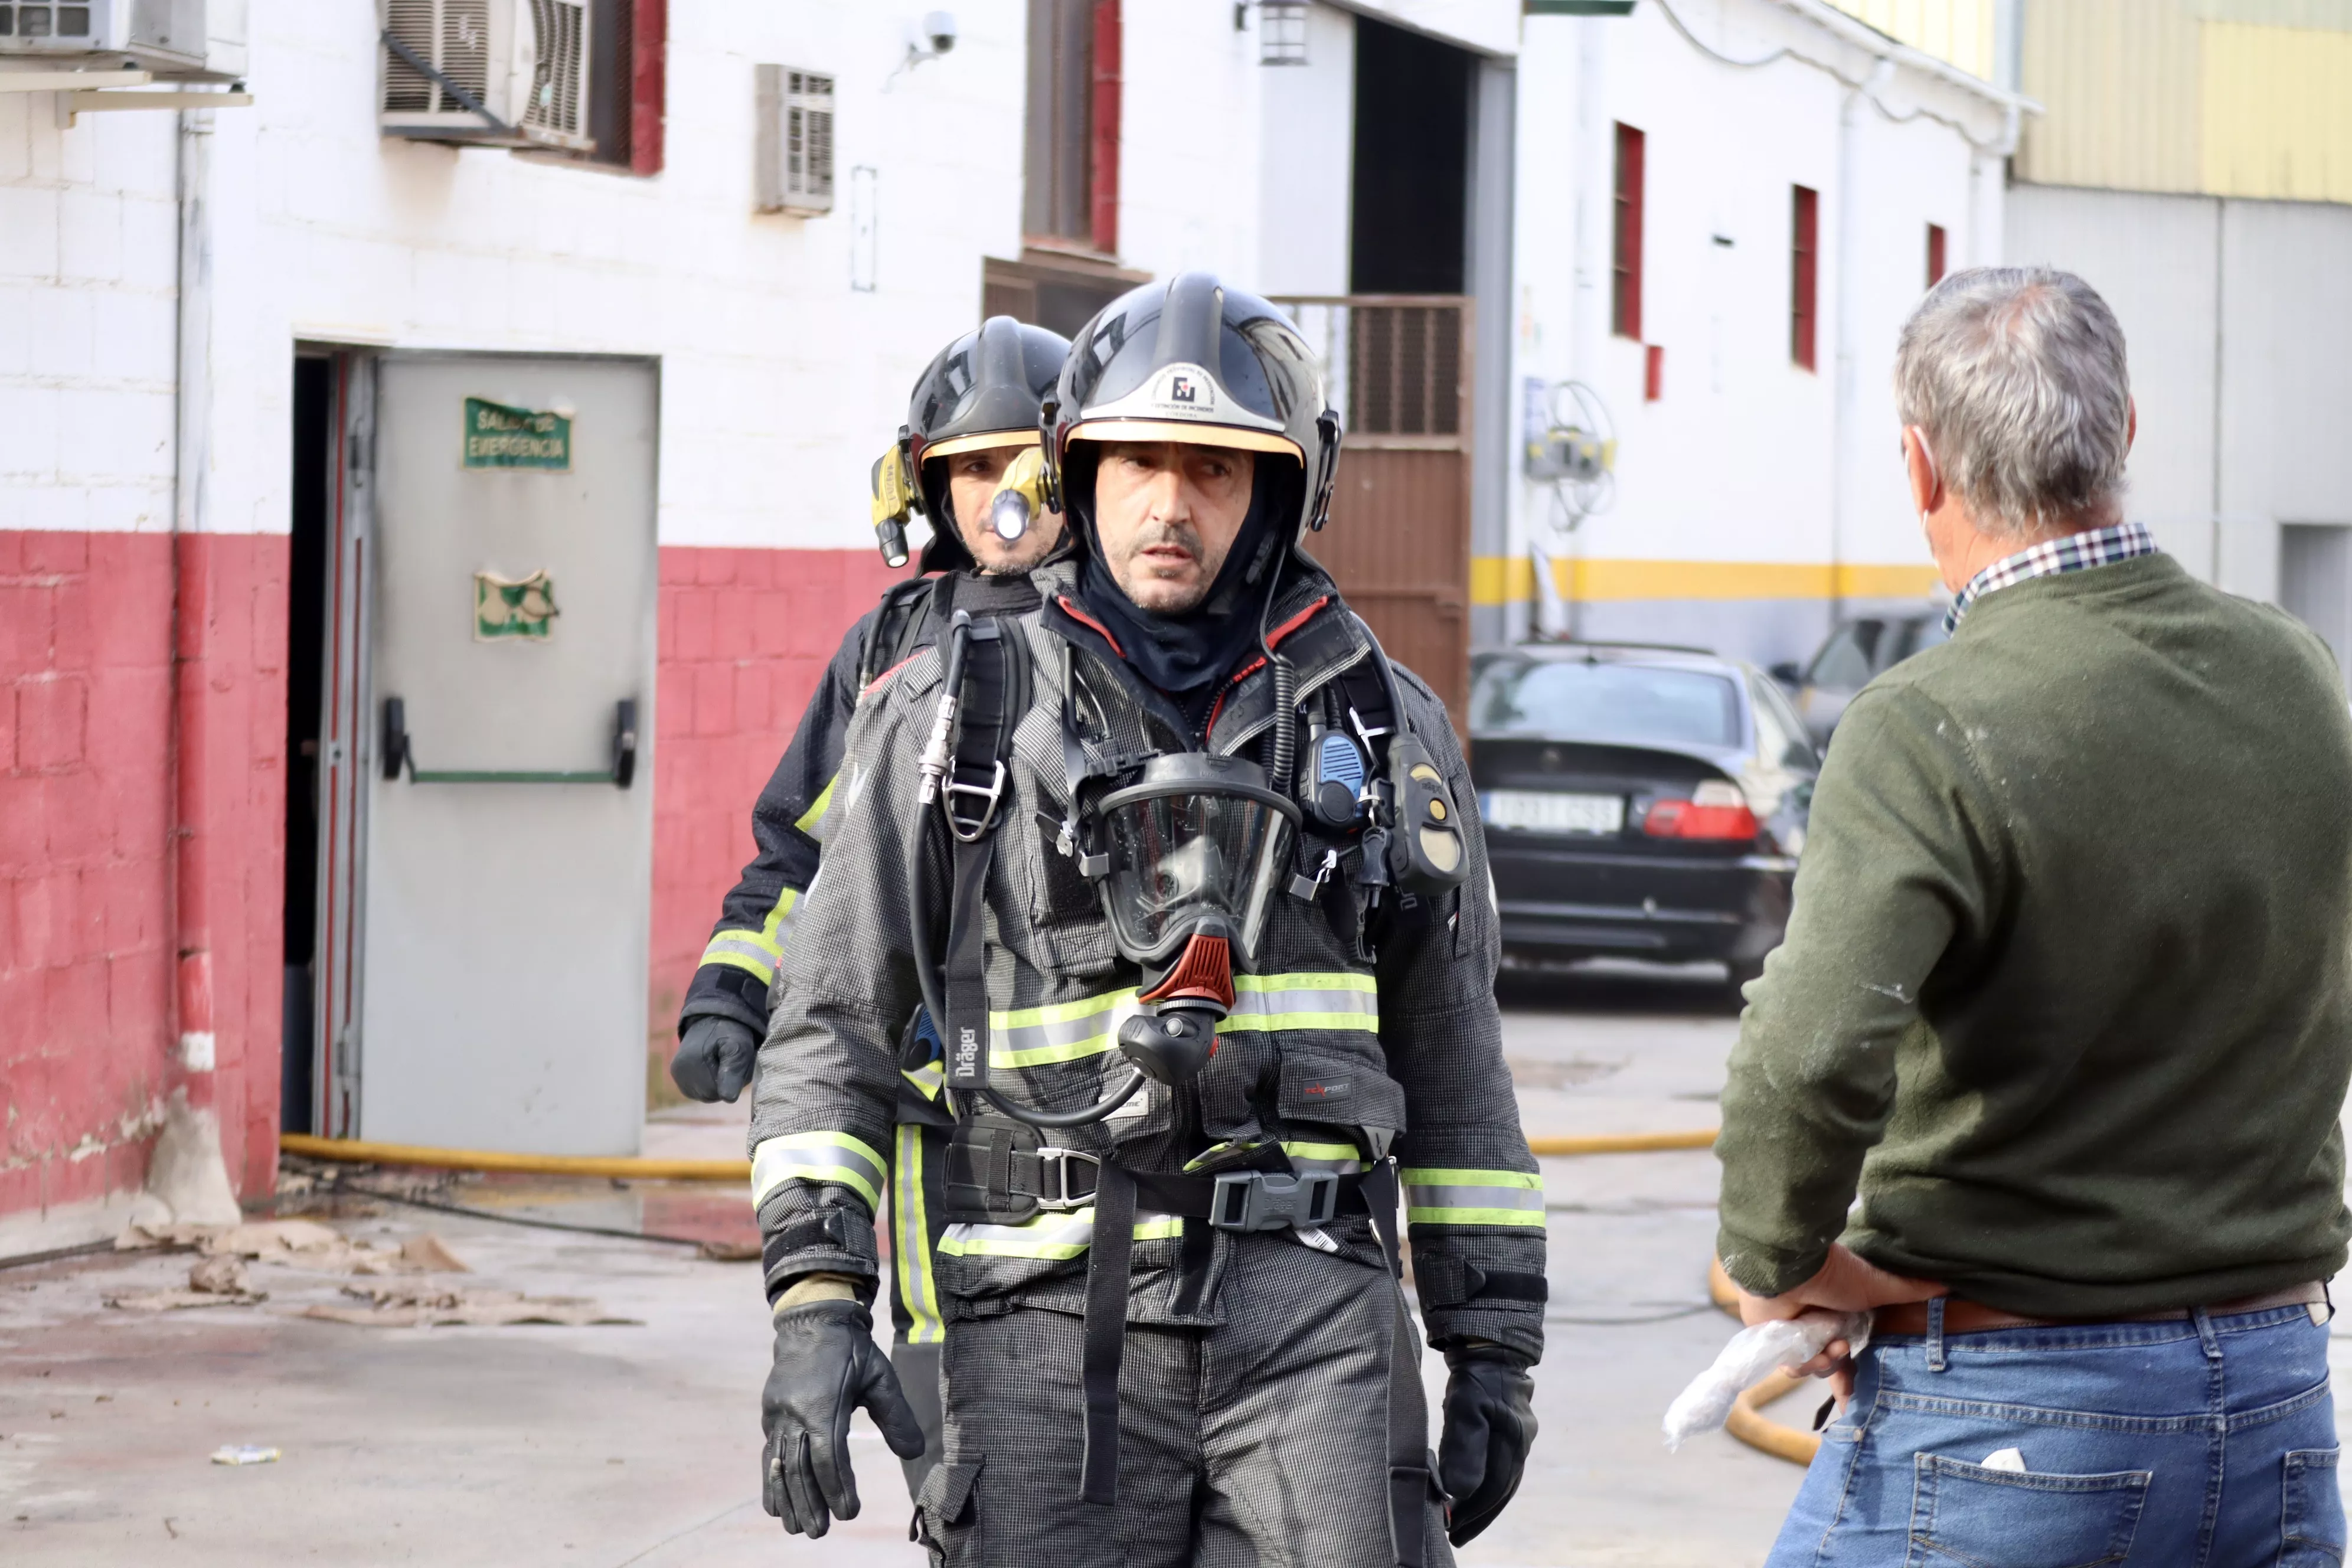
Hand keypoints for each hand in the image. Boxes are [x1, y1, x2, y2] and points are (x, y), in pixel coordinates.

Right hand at [672, 1015, 759, 1102]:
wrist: (711, 1019)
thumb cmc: (728, 1032)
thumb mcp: (738, 1046)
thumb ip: (733, 1070)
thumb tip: (728, 1099)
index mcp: (692, 1063)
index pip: (722, 1092)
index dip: (735, 1080)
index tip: (738, 1061)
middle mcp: (679, 1073)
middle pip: (713, 1095)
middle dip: (727, 1081)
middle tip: (732, 1060)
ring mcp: (677, 1077)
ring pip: (707, 1095)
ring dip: (719, 1082)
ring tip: (722, 1062)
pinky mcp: (678, 1078)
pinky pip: (700, 1091)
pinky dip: (710, 1082)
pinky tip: (712, 1066)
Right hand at [761, 1298, 925, 1536]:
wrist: (813, 1319)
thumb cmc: (852, 1350)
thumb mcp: (879, 1377)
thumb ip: (897, 1416)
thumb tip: (914, 1454)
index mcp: (822, 1404)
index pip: (827, 1458)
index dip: (837, 1488)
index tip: (848, 1512)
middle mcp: (793, 1413)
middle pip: (799, 1468)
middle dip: (810, 1503)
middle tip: (820, 1533)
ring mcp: (777, 1414)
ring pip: (779, 1465)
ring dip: (788, 1499)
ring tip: (797, 1528)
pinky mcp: (769, 1413)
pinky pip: (768, 1454)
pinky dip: (770, 1481)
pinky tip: (774, 1505)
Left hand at [1436, 1341, 1536, 1546]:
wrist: (1490, 1342)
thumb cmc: (1474, 1375)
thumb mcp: (1464, 1407)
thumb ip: (1464, 1448)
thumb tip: (1460, 1492)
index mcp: (1512, 1440)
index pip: (1492, 1488)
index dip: (1472, 1512)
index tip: (1451, 1531)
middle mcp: (1521, 1442)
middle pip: (1502, 1490)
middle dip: (1479, 1515)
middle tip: (1457, 1537)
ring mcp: (1520, 1434)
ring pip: (1504, 1480)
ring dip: (1485, 1503)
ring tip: (1465, 1522)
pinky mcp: (1511, 1427)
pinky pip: (1502, 1465)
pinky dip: (1489, 1484)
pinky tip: (1475, 1491)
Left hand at [1728, 1243, 1943, 1401]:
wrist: (1790, 1266)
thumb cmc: (1834, 1274)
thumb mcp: (1877, 1287)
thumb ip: (1910, 1290)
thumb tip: (1948, 1283)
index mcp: (1839, 1319)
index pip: (1849, 1359)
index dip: (1856, 1383)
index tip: (1863, 1404)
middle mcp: (1816, 1328)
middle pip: (1832, 1369)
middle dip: (1843, 1374)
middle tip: (1847, 1364)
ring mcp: (1793, 1335)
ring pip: (1813, 1369)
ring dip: (1827, 1362)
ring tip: (1834, 1347)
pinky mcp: (1772, 1340)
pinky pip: (1791, 1366)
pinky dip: (1804, 1362)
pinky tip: (1811, 1351)